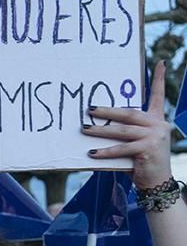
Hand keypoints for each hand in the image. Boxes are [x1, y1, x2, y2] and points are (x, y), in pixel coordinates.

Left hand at [82, 61, 174, 187]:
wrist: (157, 183)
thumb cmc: (141, 162)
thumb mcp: (136, 143)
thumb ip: (125, 133)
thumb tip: (96, 127)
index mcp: (156, 120)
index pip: (158, 96)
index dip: (159, 79)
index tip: (161, 62)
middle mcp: (158, 125)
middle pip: (130, 113)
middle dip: (108, 111)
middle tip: (90, 108)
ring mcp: (154, 137)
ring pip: (123, 131)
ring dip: (101, 130)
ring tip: (84, 129)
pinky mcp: (148, 150)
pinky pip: (121, 149)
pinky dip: (105, 152)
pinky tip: (92, 153)